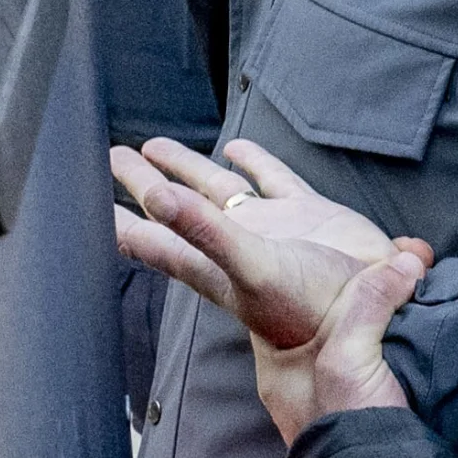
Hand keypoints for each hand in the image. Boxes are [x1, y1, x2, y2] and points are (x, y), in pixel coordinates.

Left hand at [112, 136, 428, 440]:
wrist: (373, 312)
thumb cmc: (307, 307)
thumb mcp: (249, 270)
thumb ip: (204, 232)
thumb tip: (156, 197)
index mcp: (213, 262)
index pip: (154, 240)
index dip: (123, 224)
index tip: (84, 204)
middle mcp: (235, 245)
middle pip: (175, 208)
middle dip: (143, 184)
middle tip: (114, 158)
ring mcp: (270, 226)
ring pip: (216, 189)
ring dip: (186, 167)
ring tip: (154, 145)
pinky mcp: (307, 213)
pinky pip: (273, 179)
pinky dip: (254, 162)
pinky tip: (236, 148)